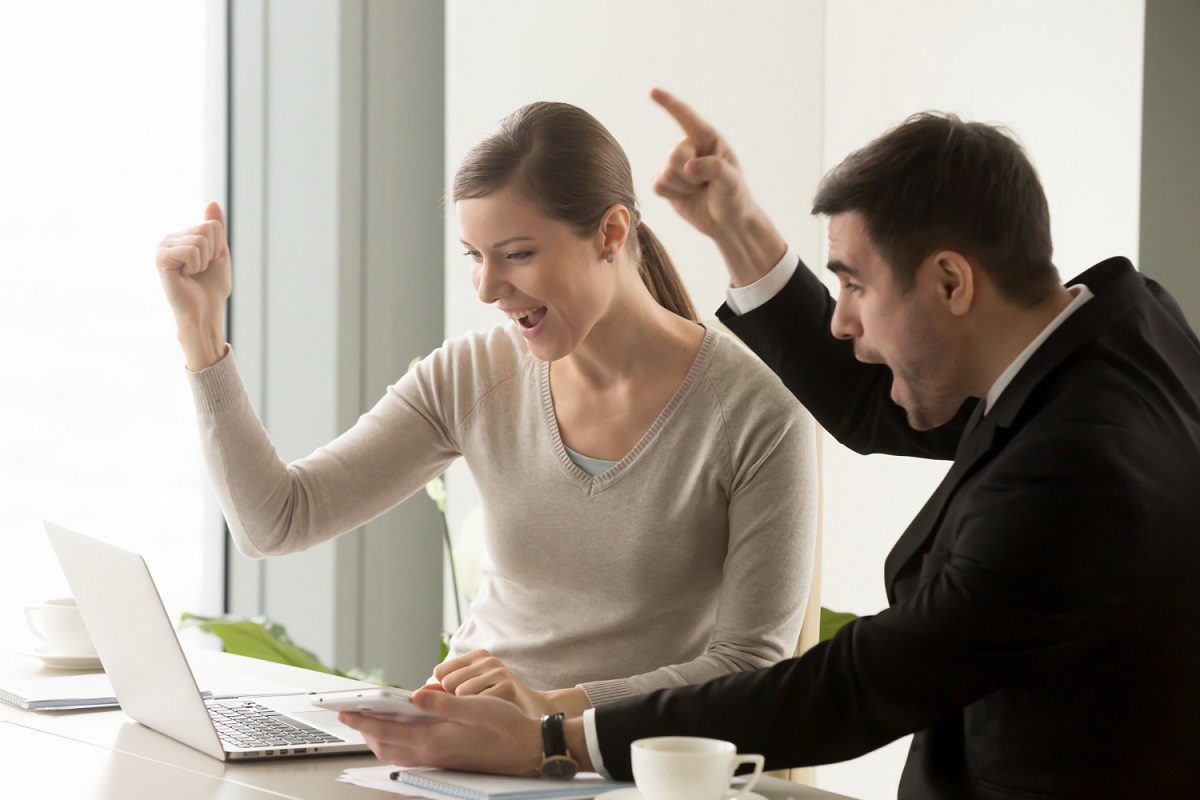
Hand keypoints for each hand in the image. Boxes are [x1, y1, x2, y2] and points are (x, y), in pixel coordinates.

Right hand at [155, 201, 230, 369]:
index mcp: (181, 237)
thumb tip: (212, 202)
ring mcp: (162, 248)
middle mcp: (168, 239)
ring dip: (204, 261)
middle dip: (212, 253)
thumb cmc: (211, 288)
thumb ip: (216, 228)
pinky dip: (196, 265)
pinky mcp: (161, 258)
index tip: (208, 264)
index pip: (212, 224)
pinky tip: (185, 275)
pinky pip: (191, 250)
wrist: (205, 313)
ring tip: (193, 274)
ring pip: (200, 240)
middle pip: (206, 229)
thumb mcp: (219, 253)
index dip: (218, 247)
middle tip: (200, 271)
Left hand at [338, 687, 545, 775]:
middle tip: (352, 713)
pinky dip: (396, 743)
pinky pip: (409, 754)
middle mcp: (431, 754)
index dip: (363, 721)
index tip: (346, 711)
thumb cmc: (505, 727)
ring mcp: (437, 760)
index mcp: (434, 741)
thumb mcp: (474, 708)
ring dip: (379, 738)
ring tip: (370, 720)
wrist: (526, 749)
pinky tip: (401, 729)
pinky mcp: (444, 759)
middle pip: (385, 747)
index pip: (387, 732)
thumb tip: (413, 697)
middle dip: (365, 730)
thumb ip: (442, 703)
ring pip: (396, 753)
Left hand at [433, 649, 588, 716]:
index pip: (440, 672)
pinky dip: (481, 714)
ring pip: (462, 692)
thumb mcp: (470, 696)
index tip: (454, 704)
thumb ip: (445, 692)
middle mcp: (486, 659)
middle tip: (470, 712)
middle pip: (447, 682)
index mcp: (475, 657)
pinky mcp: (508, 684)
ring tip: (481, 715)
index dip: (441, 693)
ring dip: (467, 708)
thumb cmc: (495, 714)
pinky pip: (479, 702)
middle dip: (452, 701)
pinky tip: (490, 717)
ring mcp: (498, 670)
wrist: (530, 728)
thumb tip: (418, 694)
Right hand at [650, 88, 785, 285]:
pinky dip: (672, 195)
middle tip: (704, 184)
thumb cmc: (735, 198)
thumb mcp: (732, 183)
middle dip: (688, 174)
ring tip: (698, 190)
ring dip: (682, 187)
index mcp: (708, 139)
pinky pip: (657, 186)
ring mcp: (676, 166)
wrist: (727, 223)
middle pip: (674, 155)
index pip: (686, 118)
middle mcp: (690, 148)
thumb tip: (689, 166)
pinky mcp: (666, 183)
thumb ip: (714, 169)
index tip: (653, 92)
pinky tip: (686, 196)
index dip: (669, 104)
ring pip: (665, 173)